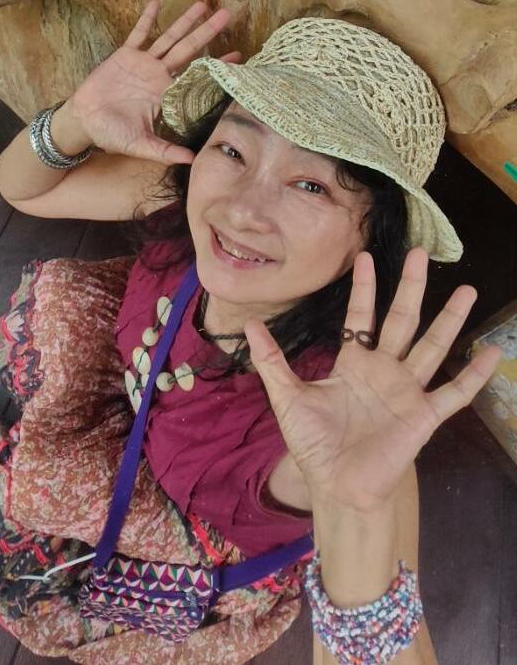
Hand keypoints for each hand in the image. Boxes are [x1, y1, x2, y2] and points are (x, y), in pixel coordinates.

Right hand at [67, 0, 240, 164]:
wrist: (85, 123)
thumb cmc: (112, 136)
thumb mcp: (141, 146)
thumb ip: (165, 152)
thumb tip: (192, 160)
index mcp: (166, 95)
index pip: (197, 78)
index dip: (216, 67)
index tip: (238, 56)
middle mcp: (158, 76)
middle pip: (189, 50)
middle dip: (207, 33)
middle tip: (227, 15)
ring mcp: (142, 64)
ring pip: (168, 38)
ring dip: (184, 21)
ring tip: (201, 4)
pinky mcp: (124, 56)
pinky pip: (138, 35)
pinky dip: (146, 19)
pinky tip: (156, 3)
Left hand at [245, 248, 501, 513]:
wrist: (336, 486)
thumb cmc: (314, 443)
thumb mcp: (288, 397)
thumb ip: (272, 361)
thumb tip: (248, 325)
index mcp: (353, 364)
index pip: (361, 317)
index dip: (363, 289)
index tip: (365, 257)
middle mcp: (384, 371)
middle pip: (402, 321)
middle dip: (411, 288)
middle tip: (422, 254)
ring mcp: (407, 391)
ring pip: (432, 346)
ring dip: (449, 320)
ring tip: (467, 291)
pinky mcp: (424, 416)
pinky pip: (454, 393)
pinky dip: (473, 375)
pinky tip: (490, 352)